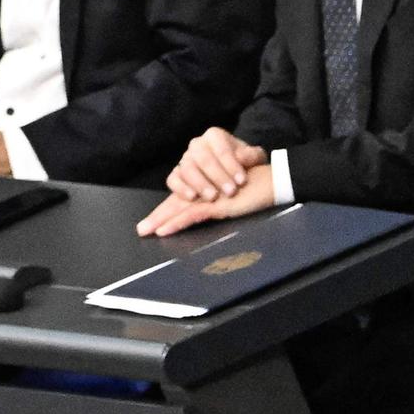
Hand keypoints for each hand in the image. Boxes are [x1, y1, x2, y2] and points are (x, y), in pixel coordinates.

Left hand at [136, 172, 273, 235]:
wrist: (272, 182)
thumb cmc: (254, 189)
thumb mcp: (231, 198)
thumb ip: (215, 204)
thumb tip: (199, 213)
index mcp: (205, 186)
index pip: (180, 197)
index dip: (165, 210)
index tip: (152, 223)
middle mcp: (203, 187)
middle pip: (175, 201)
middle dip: (158, 215)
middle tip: (142, 229)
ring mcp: (208, 194)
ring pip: (179, 206)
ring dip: (162, 219)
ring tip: (147, 231)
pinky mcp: (216, 202)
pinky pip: (192, 213)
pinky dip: (177, 223)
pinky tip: (164, 230)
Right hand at [166, 127, 267, 202]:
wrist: (231, 175)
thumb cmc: (243, 164)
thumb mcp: (253, 159)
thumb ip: (251, 156)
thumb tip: (242, 157)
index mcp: (215, 136)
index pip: (221, 149)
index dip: (231, 165)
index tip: (242, 181)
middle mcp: (197, 144)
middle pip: (203, 158)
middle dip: (217, 176)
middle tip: (230, 192)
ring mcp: (184, 159)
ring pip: (187, 169)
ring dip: (200, 184)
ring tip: (213, 197)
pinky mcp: (176, 175)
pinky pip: (172, 180)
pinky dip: (180, 188)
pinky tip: (193, 198)